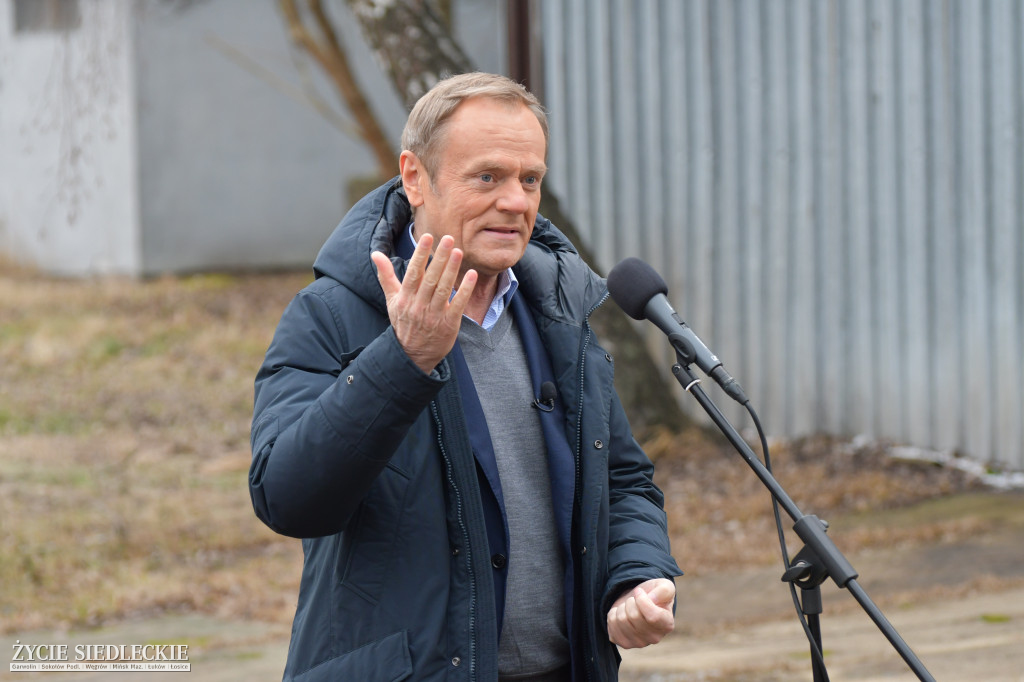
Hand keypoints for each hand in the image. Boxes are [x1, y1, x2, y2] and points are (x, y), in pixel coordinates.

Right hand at [370, 234, 476, 372]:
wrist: (412, 355)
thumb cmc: (403, 322)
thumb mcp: (392, 300)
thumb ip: (386, 275)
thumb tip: (375, 254)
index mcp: (406, 297)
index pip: (413, 272)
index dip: (420, 254)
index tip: (427, 237)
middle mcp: (419, 305)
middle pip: (430, 278)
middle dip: (439, 258)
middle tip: (449, 239)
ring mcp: (434, 315)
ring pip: (443, 289)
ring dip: (452, 270)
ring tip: (458, 252)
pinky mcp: (448, 324)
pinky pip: (457, 304)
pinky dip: (464, 290)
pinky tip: (471, 275)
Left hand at [606, 578, 675, 648]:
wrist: (638, 603)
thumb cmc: (653, 595)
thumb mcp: (664, 586)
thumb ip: (665, 590)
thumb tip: (652, 599)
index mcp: (667, 624)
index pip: (653, 616)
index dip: (642, 600)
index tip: (639, 592)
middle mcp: (655, 638)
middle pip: (634, 616)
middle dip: (630, 601)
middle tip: (634, 601)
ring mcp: (639, 643)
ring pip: (621, 620)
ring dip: (621, 608)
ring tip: (628, 608)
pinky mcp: (624, 643)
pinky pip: (611, 624)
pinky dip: (613, 614)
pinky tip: (622, 615)